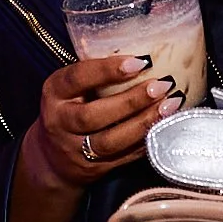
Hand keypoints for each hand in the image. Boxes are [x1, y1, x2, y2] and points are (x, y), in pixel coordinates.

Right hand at [20, 56, 183, 192]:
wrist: (51, 159)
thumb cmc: (69, 109)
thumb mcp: (70, 87)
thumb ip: (96, 74)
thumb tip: (144, 51)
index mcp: (54, 93)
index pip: (78, 78)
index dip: (108, 70)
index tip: (140, 62)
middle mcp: (60, 122)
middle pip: (94, 115)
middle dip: (132, 100)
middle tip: (162, 85)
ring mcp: (75, 150)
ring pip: (111, 140)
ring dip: (144, 122)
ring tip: (170, 106)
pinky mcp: (93, 170)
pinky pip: (123, 157)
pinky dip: (146, 142)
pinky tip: (165, 127)